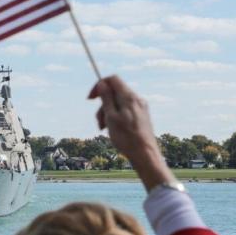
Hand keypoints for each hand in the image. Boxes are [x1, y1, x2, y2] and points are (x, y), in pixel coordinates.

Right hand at [88, 76, 174, 190]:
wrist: (145, 154)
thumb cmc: (127, 137)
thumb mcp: (111, 117)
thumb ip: (106, 98)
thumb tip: (102, 84)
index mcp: (129, 97)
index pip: (113, 79)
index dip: (99, 85)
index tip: (90, 99)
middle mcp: (137, 99)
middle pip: (114, 93)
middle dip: (103, 105)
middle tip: (99, 122)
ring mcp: (140, 107)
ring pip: (119, 103)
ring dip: (108, 113)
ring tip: (104, 129)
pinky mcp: (142, 116)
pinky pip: (125, 110)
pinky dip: (116, 117)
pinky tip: (114, 130)